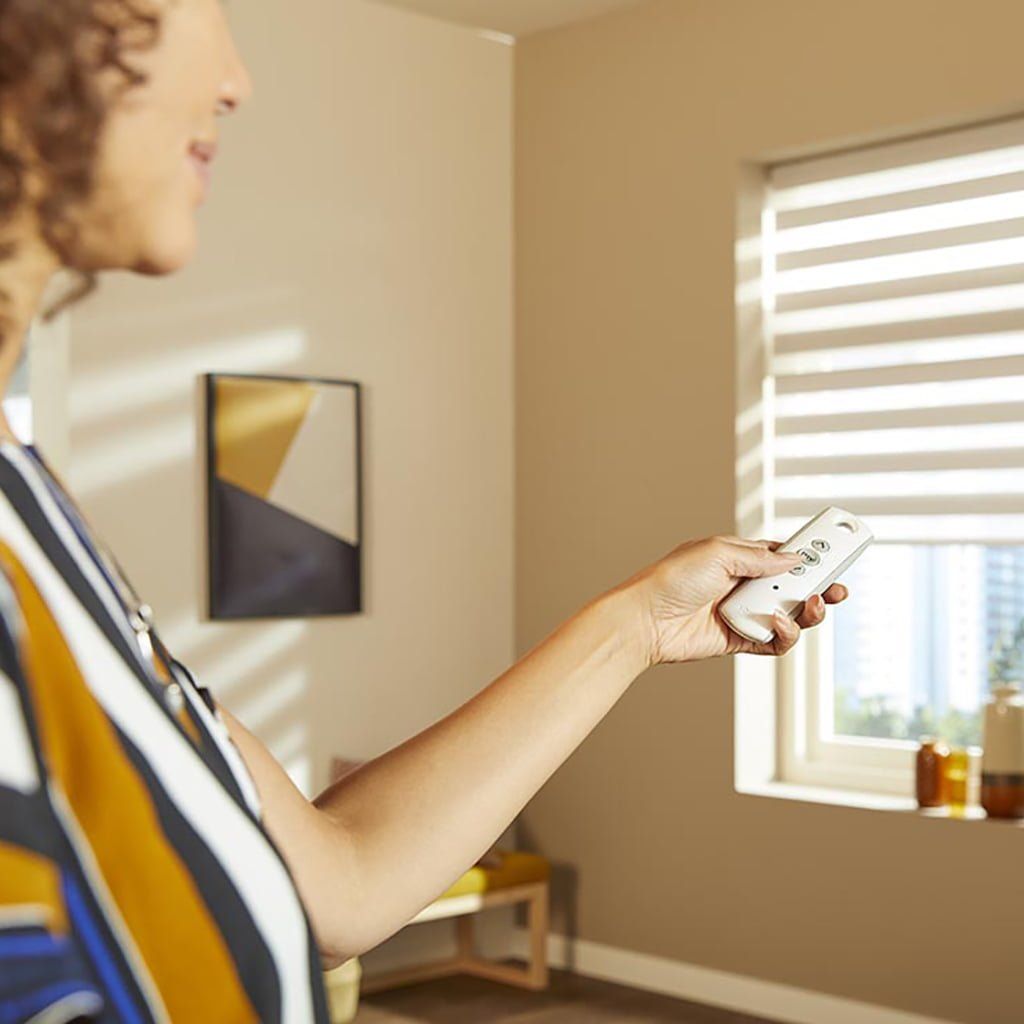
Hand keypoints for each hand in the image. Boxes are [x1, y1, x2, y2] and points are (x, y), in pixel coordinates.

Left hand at [626, 535, 848, 664]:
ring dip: (808, 613)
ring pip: (791, 616)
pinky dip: (785, 635)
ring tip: (811, 606)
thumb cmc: (672, 579)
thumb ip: (760, 558)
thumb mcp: (718, 553)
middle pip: (794, 587)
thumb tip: (794, 559)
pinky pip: (775, 642)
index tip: (837, 554)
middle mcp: (744, 585)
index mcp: (739, 557)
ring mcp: (744, 614)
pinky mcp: (740, 640)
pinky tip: (778, 624)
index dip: (810, 556)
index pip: (783, 555)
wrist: (645, 619)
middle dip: (820, 588)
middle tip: (838, 589)